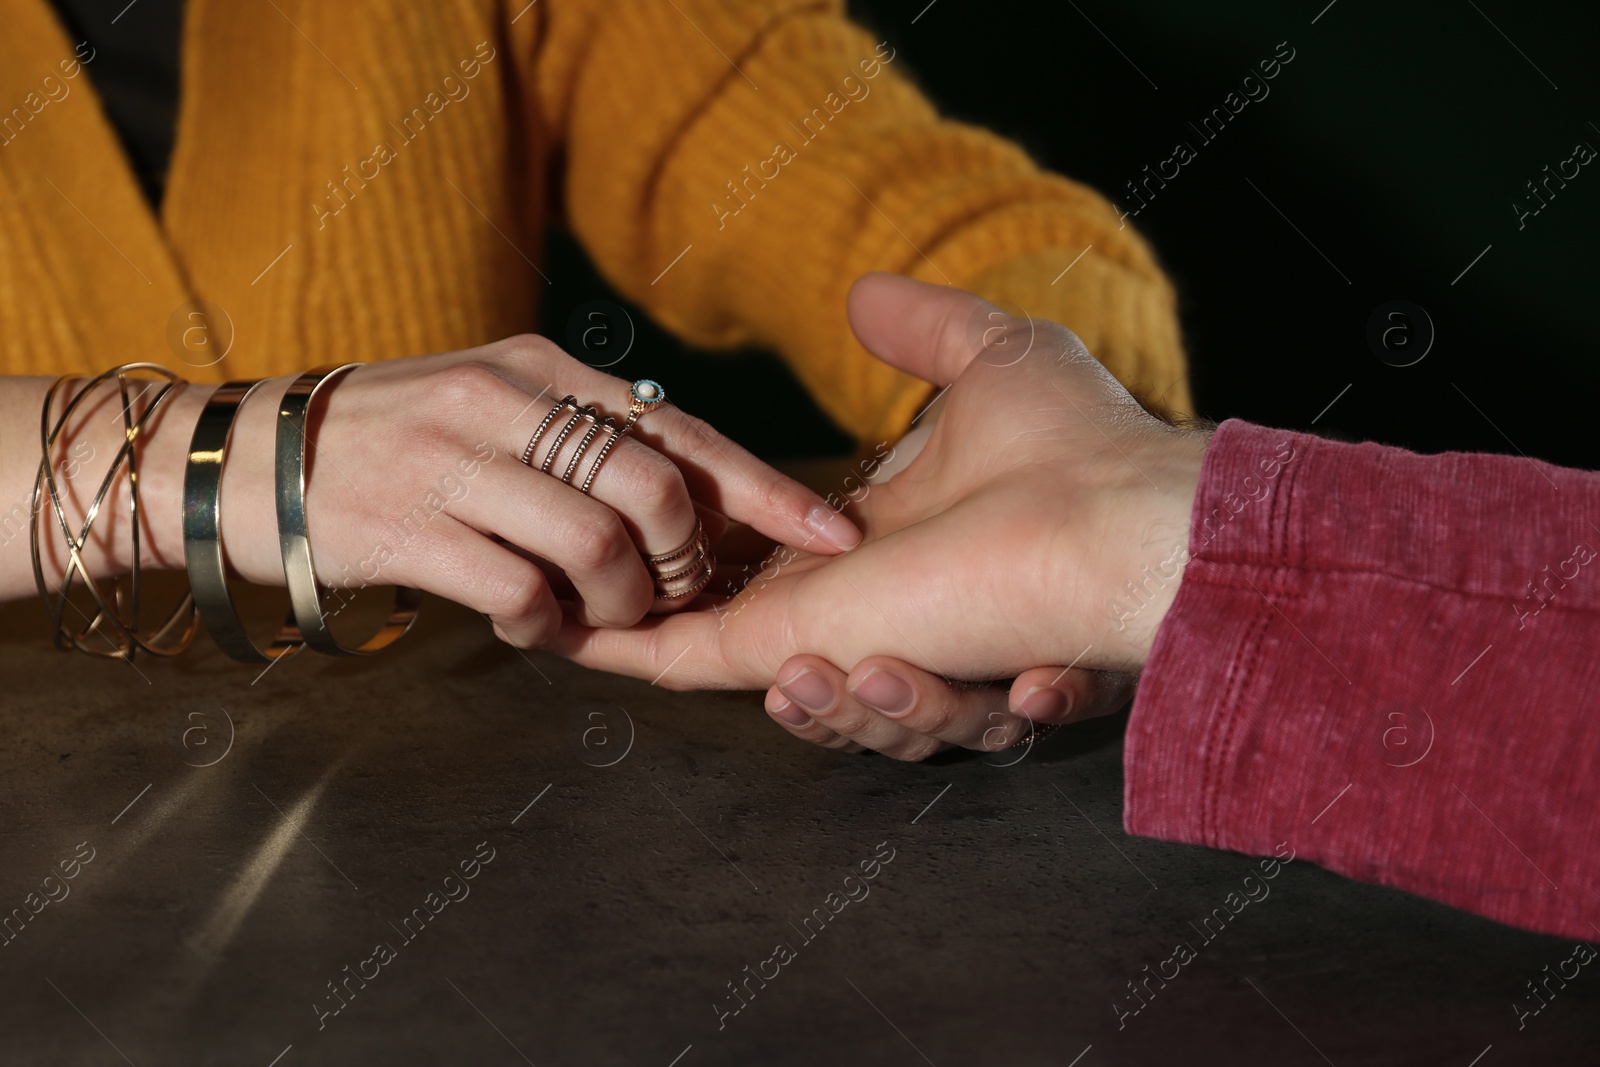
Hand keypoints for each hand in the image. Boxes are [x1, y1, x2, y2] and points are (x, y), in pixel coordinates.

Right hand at [129, 334, 860, 645]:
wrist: (249, 459)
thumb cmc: (393, 440)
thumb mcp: (491, 403)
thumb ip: (579, 430)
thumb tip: (687, 485)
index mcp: (540, 370)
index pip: (680, 429)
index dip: (765, 488)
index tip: (831, 532)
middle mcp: (503, 401)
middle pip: (654, 489)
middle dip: (685, 559)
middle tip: (670, 590)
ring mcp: (452, 462)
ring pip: (598, 544)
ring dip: (620, 600)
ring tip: (597, 610)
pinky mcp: (407, 528)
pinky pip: (520, 593)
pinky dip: (546, 625)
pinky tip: (531, 622)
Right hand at [552, 275, 1210, 715]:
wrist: (1119, 514)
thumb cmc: (1076, 443)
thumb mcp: (988, 363)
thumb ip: (920, 331)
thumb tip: (864, 291)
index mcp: (893, 548)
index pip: (790, 576)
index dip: (734, 569)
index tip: (681, 543)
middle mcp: (889, 607)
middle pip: (802, 663)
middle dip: (773, 655)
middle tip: (778, 631)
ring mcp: (888, 648)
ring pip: (827, 715)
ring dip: (822, 701)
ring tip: (822, 668)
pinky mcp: (883, 677)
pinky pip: (822, 725)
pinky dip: (809, 712)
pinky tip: (831, 671)